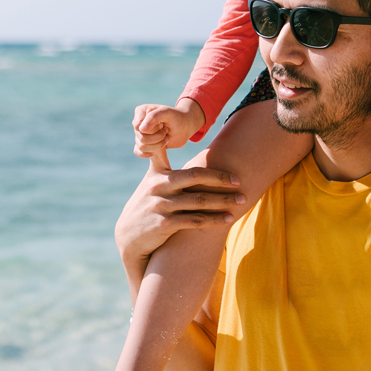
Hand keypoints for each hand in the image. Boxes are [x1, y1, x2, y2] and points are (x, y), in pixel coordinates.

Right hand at [114, 157, 245, 274]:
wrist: (129, 236)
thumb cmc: (146, 204)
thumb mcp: (150, 180)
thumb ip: (159, 159)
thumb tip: (165, 134)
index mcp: (159, 175)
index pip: (191, 170)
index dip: (214, 172)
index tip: (235, 175)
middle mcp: (159, 188)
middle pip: (196, 180)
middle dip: (221, 181)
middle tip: (241, 183)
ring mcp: (161, 206)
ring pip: (198, 202)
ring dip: (222, 202)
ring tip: (241, 202)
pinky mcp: (163, 224)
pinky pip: (193, 221)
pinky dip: (213, 220)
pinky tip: (228, 219)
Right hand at [133, 99, 206, 159]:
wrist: (184, 127)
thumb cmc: (176, 117)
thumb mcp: (167, 112)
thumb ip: (153, 117)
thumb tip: (140, 129)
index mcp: (141, 112)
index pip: (138, 126)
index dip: (152, 128)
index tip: (162, 124)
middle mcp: (139, 123)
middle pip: (141, 137)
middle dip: (157, 136)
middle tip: (166, 130)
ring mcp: (141, 134)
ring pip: (142, 146)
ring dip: (158, 144)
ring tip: (166, 137)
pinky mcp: (145, 144)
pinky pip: (138, 152)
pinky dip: (147, 154)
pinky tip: (156, 152)